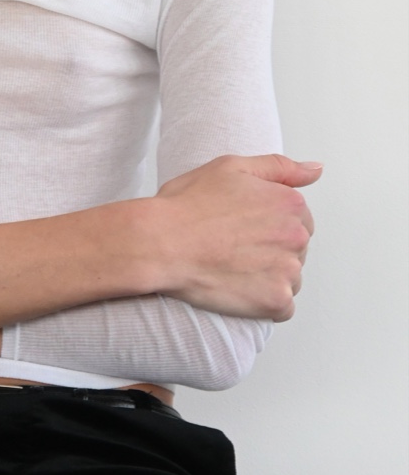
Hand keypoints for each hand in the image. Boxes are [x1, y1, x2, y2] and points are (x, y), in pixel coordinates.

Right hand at [151, 154, 318, 320]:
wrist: (159, 243)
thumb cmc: (187, 206)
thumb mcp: (231, 167)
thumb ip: (279, 167)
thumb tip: (316, 170)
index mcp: (290, 203)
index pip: (299, 218)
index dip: (267, 222)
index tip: (241, 226)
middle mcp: (297, 236)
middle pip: (296, 249)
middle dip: (270, 249)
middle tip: (231, 246)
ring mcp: (288, 270)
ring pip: (290, 278)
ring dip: (268, 277)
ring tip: (231, 267)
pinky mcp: (276, 300)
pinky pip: (282, 307)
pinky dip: (262, 302)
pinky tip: (236, 288)